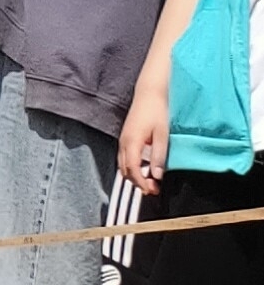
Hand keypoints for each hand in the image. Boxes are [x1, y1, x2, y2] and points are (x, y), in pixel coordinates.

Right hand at [118, 80, 169, 195]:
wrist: (149, 93)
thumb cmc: (157, 111)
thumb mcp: (162, 134)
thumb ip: (159, 155)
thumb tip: (157, 175)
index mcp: (131, 142)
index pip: (132, 169)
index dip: (141, 182)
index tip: (151, 191)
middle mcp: (124, 142)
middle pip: (124, 169)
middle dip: (137, 182)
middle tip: (153, 189)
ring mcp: (123, 139)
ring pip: (123, 164)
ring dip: (134, 175)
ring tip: (150, 181)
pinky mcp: (126, 137)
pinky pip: (125, 157)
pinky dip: (133, 167)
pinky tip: (145, 168)